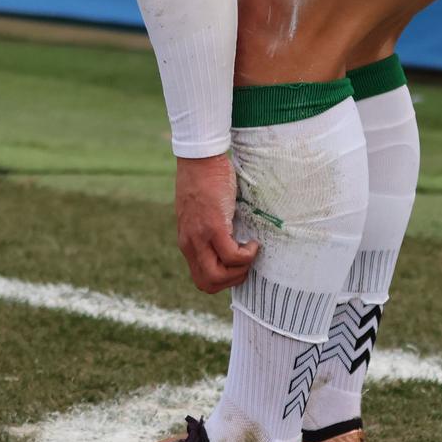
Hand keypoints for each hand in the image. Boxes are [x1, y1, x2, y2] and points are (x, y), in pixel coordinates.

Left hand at [175, 153, 259, 292]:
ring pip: (216, 275)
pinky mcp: (212, 226)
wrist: (200, 159)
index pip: (201, 278)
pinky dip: (246, 255)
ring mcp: (200, 236)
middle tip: (246, 263)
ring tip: (250, 252)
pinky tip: (253, 242)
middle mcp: (190, 243)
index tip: (237, 266)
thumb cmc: (205, 180)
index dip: (222, 280)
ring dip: (239, 270)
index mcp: (188, 242)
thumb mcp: (201, 213)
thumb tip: (233, 241)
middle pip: (207, 283)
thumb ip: (209, 230)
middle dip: (232, 281)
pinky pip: (230, 255)